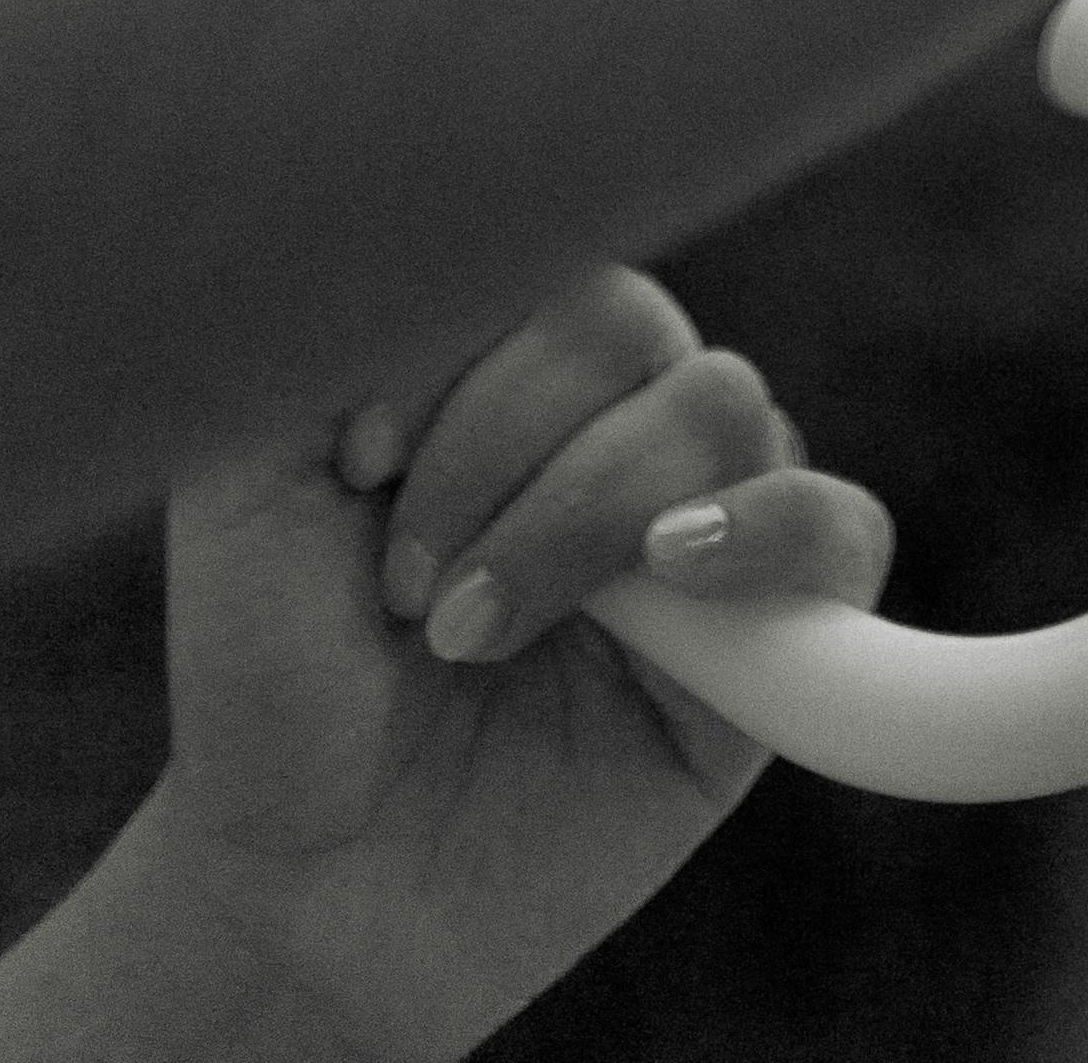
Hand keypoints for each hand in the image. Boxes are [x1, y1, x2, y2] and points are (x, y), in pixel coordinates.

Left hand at [135, 267, 894, 1062]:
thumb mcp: (244, 487)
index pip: (542, 256)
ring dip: (580, 514)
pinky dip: (769, 529)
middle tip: (404, 590)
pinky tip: (667, 572)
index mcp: (510, 356)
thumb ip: (318, 331)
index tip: (355, 460)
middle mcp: (618, 418)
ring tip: (470, 632)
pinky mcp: (776, 641)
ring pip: (719, 407)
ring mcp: (705, 520)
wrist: (308, 886)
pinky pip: (842, 530)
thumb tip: (399, 200)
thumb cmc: (274, 679)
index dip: (455, 348)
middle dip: (498, 452)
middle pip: (631, 326)